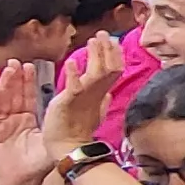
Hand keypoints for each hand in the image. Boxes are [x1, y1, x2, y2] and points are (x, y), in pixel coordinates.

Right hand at [0, 62, 58, 184]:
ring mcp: (0, 125)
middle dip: (15, 78)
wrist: (22, 180)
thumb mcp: (50, 140)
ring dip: (4, 84)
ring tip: (8, 70)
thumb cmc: (37, 163)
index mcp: (27, 119)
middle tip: (17, 62)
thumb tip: (73, 117)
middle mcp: (12, 119)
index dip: (27, 82)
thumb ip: (59, 125)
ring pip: (2, 100)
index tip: (31, 66)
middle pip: (13, 94)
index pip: (27, 96)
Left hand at [42, 33, 121, 147]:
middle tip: (104, 34)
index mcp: (100, 94)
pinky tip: (73, 62)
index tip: (114, 40)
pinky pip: (75, 86)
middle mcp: (96, 94)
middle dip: (108, 50)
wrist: (69, 150)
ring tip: (93, 40)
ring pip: (97, 73)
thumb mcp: (93, 113)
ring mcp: (85, 97)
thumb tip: (109, 94)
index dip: (115, 55)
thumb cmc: (77, 132)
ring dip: (96, 55)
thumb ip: (101, 101)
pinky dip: (75, 74)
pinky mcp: (69, 102)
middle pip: (110, 68)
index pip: (114, 70)